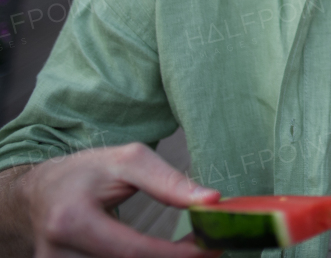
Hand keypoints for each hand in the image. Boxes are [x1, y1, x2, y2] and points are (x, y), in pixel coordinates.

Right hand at [7, 142, 221, 257]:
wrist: (39, 192)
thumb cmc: (86, 172)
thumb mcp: (128, 161)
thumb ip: (169, 181)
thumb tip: (212, 200)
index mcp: (72, 221)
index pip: (133, 252)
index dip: (177, 256)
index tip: (211, 248)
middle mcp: (57, 255)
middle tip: (206, 248)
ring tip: (184, 249)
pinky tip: (159, 254)